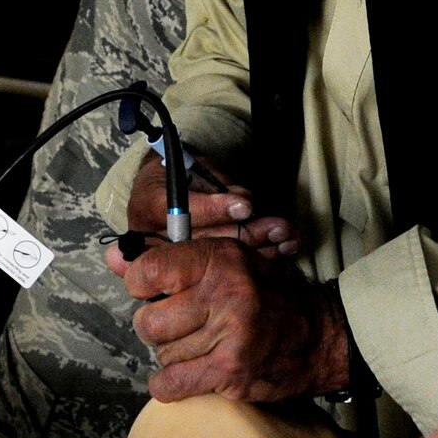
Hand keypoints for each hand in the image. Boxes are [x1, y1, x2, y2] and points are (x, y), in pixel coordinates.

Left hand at [116, 238, 349, 401]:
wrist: (319, 337)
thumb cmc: (265, 298)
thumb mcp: (225, 264)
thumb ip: (166, 261)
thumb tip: (111, 256)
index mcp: (220, 259)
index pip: (148, 271)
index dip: (142, 286)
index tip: (155, 292)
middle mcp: (224, 292)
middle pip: (148, 321)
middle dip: (160, 329)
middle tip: (184, 326)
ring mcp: (228, 333)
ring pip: (161, 354)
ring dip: (175, 356)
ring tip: (203, 347)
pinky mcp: (230, 371)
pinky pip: (169, 384)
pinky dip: (172, 384)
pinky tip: (192, 373)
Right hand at [121, 151, 299, 259]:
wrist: (169, 188)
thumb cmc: (182, 173)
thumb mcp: (194, 168)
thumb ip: (215, 186)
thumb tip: (243, 202)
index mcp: (148, 206)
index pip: (182, 212)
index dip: (216, 209)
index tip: (246, 205)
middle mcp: (155, 239)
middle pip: (206, 242)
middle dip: (248, 232)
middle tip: (280, 226)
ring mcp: (175, 259)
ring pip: (220, 257)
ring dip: (261, 246)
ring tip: (289, 236)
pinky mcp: (195, 269)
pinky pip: (228, 265)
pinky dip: (260, 255)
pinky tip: (285, 247)